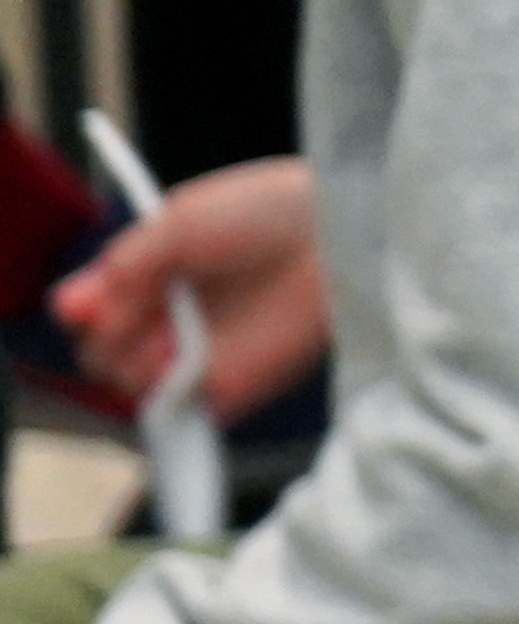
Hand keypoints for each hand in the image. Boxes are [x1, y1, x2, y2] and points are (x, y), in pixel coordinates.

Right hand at [54, 155, 327, 420]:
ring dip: (133, 365)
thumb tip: (74, 307)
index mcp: (153, 273)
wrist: (341, 232)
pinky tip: (180, 367)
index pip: (93, 306)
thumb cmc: (268, 212)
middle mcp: (170, 318)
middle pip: (101, 352)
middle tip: (136, 313)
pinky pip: (180, 411)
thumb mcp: (179, 221)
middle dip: (105, 339)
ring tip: (167, 336)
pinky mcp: (232, 388)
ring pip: (130, 384)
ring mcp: (198, 355)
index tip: (88, 302)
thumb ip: (124, 264)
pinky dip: (168, 397)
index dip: (85, 308)